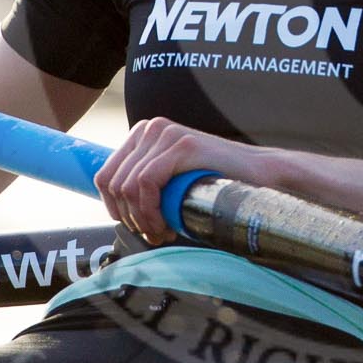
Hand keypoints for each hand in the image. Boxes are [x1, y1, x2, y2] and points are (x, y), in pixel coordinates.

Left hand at [97, 117, 268, 243]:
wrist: (258, 173)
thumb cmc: (215, 182)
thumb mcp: (171, 179)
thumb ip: (146, 183)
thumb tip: (116, 210)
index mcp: (143, 134)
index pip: (105, 177)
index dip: (115, 209)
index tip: (136, 227)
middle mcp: (150, 128)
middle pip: (114, 183)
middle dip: (129, 217)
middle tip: (154, 235)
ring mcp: (165, 133)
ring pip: (128, 186)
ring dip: (141, 218)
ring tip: (162, 232)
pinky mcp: (181, 144)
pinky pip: (146, 183)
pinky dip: (150, 211)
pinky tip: (167, 224)